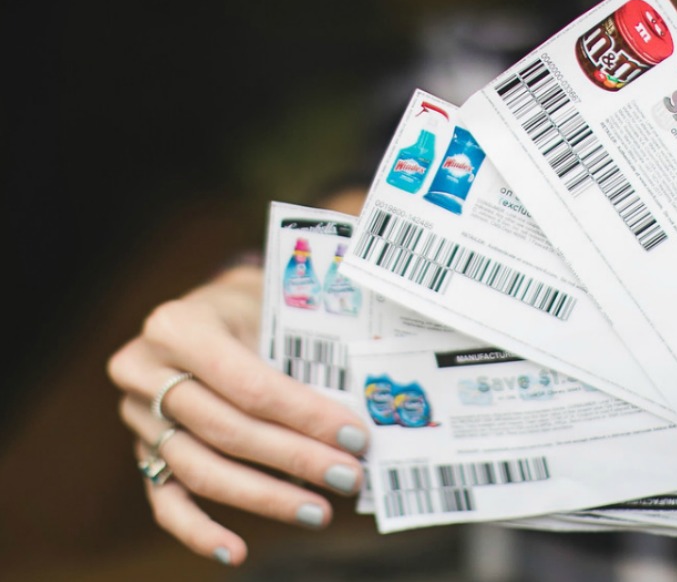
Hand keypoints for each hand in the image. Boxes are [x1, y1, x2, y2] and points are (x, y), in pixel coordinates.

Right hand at [107, 265, 370, 565]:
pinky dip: (199, 530)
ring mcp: (137, 416)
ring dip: (265, 497)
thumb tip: (356, 425)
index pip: (249, 385)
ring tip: (318, 511)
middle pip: (227, 430)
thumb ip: (305, 360)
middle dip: (295, 459)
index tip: (353, 438)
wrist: (214, 307)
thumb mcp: (277, 313)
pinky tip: (236, 551)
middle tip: (348, 477)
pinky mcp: (141, 451)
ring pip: (200, 469)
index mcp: (179, 326)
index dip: (304, 417)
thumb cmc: (254, 309)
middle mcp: (145, 371)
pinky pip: (166, 500)